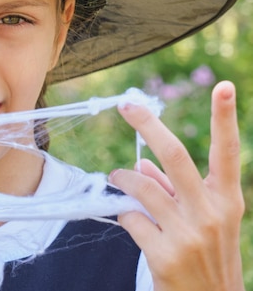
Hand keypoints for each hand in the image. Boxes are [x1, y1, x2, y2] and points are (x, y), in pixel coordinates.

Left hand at [109, 81, 244, 290]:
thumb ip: (175, 189)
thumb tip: (142, 162)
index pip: (228, 152)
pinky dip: (124, 213)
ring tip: (116, 178)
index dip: (225, 118)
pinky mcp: (164, 256)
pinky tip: (128, 217)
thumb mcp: (203, 221)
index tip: (222, 86)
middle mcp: (212, 213)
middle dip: (149, 125)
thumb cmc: (206, 258)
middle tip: (127, 106)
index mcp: (227, 201)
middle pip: (176, 156)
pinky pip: (131, 218)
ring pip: (143, 186)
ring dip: (123, 177)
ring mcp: (188, 235)